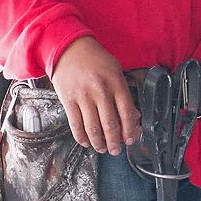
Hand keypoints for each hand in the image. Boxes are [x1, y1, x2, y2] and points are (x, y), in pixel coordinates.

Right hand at [50, 37, 140, 154]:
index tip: (131, 139)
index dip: (130, 129)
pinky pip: (75, 125)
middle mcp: (100, 90)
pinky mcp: (68, 100)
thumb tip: (132, 117)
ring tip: (103, 149)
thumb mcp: (115, 70)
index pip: (127, 111)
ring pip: (92, 128)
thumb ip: (123, 93)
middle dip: (115, 142)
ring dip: (99, 143)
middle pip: (110, 124)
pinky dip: (81, 137)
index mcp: (116, 82)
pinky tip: (86, 142)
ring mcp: (83, 96)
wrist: (69, 49)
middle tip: (116, 150)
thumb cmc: (96, 60)